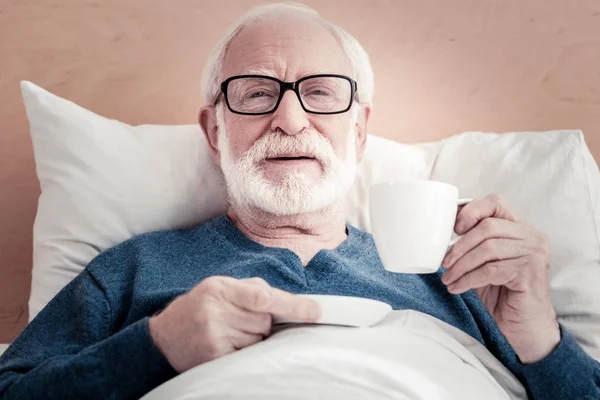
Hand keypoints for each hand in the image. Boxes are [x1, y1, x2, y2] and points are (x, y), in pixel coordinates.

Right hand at [148, 276, 319, 372]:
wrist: (162, 337)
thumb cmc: (196, 308)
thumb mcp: (217, 287)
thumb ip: (250, 288)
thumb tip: (283, 300)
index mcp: (220, 288)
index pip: (263, 296)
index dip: (292, 305)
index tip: (315, 312)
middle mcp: (215, 311)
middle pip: (264, 321)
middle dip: (261, 323)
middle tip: (239, 321)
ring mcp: (214, 336)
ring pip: (257, 340)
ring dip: (251, 338)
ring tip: (228, 333)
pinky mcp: (213, 358)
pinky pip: (246, 356)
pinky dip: (243, 352)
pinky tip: (226, 345)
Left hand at [441, 194, 559, 362]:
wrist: (523, 327)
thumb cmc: (501, 294)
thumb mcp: (482, 263)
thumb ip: (471, 245)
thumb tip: (438, 234)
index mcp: (518, 228)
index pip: (495, 202)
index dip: (472, 210)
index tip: (454, 228)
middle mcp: (531, 236)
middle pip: (487, 227)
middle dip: (460, 246)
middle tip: (444, 263)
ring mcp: (534, 253)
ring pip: (488, 249)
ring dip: (461, 265)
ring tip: (448, 278)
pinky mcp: (531, 273)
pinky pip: (492, 270)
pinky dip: (469, 279)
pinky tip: (457, 287)